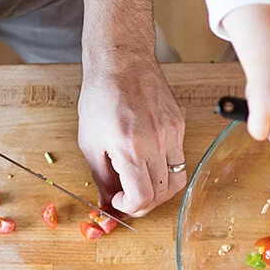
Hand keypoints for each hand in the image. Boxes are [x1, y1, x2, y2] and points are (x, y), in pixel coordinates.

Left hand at [77, 61, 186, 216]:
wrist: (121, 62)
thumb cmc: (101, 97)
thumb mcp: (90, 142)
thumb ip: (101, 178)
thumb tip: (107, 203)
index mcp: (130, 149)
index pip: (143, 197)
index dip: (130, 208)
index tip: (120, 201)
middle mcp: (156, 143)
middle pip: (162, 193)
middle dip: (144, 203)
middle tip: (129, 197)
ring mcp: (172, 133)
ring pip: (177, 179)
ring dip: (159, 190)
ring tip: (142, 183)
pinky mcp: (179, 125)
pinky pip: (179, 158)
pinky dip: (165, 168)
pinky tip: (149, 161)